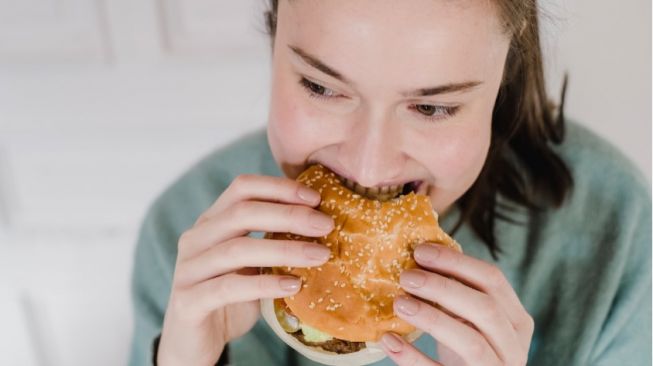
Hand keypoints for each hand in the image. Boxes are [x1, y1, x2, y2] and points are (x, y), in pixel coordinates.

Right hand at [156, 174, 333, 364]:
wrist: (195, 342)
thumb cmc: (231, 298)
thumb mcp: (252, 264)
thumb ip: (272, 241)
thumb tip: (321, 223)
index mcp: (211, 222)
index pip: (242, 188)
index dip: (279, 188)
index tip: (316, 198)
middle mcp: (195, 239)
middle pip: (242, 212)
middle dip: (289, 215)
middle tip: (326, 225)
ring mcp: (188, 269)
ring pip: (237, 249)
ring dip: (285, 250)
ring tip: (320, 255)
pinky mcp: (188, 301)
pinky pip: (229, 288)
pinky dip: (265, 285)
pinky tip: (293, 286)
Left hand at [380, 244, 533, 365]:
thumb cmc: (467, 349)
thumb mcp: (469, 320)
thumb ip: (456, 293)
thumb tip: (417, 255)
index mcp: (516, 320)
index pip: (494, 280)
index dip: (457, 262)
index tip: (420, 251)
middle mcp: (513, 346)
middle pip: (486, 309)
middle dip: (444, 288)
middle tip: (406, 276)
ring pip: (472, 342)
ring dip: (432, 319)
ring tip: (399, 303)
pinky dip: (413, 357)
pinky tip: (389, 340)